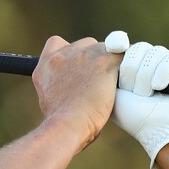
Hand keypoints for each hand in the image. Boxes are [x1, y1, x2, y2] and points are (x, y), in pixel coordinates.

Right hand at [32, 35, 122, 152]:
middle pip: (84, 44)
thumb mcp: (49, 99)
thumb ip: (57, 84)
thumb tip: (70, 85)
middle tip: (96, 80)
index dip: (70, 51)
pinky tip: (123, 79)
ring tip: (108, 85)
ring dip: (107, 63)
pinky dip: (123, 65)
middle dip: (92, 58)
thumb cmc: (62, 122)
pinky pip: (121, 54)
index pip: (56, 43)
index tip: (76, 63)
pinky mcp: (102, 61)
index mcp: (45, 66)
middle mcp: (61, 57)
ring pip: (103, 48)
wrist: (68, 125)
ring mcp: (82, 56)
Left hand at [111, 42, 168, 168]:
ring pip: (155, 52)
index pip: (125, 49)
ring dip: (148, 75)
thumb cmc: (136, 117)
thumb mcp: (113, 94)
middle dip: (134, 72)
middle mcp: (150, 66)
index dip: (124, 60)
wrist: (163, 131)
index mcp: (133, 70)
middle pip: (139, 48)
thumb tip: (109, 45)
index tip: (123, 79)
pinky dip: (163, 71)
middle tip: (137, 93)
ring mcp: (168, 66)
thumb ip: (107, 71)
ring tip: (150, 94)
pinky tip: (160, 87)